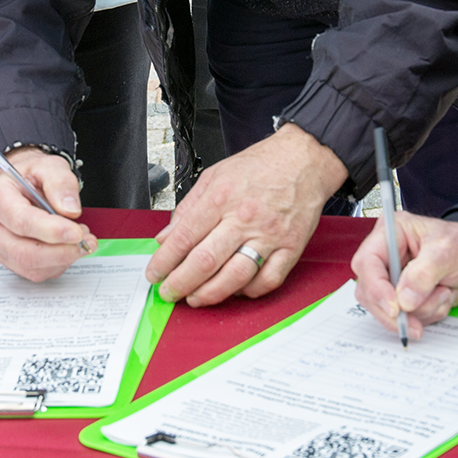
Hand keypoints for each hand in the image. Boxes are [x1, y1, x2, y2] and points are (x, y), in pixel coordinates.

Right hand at [0, 147, 95, 281]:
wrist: (21, 185)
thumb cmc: (32, 176)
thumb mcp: (50, 166)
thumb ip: (61, 183)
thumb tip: (70, 210)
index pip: (20, 221)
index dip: (51, 231)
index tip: (76, 233)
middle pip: (23, 251)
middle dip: (60, 251)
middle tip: (85, 241)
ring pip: (30, 267)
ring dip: (62, 258)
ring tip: (80, 239)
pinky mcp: (8, 260)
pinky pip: (35, 272)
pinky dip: (58, 263)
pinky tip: (67, 246)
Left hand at [148, 123, 347, 306]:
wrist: (304, 159)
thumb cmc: (261, 166)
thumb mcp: (214, 175)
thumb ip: (187, 208)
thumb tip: (165, 238)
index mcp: (222, 197)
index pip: (184, 238)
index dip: (163, 262)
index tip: (154, 274)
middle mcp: (245, 218)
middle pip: (205, 261)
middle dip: (180, 283)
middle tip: (169, 292)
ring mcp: (269, 235)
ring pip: (234, 277)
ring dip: (210, 294)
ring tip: (196, 298)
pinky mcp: (290, 247)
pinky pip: (268, 280)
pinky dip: (248, 292)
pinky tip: (234, 290)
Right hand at [351, 214, 457, 339]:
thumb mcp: (448, 250)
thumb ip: (424, 273)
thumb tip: (403, 300)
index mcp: (390, 234)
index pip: (367, 262)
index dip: (376, 287)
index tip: (395, 307)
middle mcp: (387, 257)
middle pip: (370, 292)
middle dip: (396, 310)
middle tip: (415, 323)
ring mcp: (393, 280)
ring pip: (388, 310)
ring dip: (420, 311)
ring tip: (443, 292)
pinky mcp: (403, 298)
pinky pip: (405, 318)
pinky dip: (427, 315)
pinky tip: (442, 297)